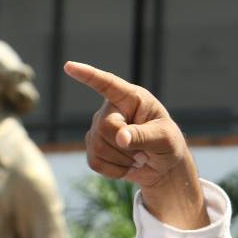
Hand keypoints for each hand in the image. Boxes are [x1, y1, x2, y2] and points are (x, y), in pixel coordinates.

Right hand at [63, 61, 207, 228]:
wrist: (162, 167)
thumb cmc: (167, 144)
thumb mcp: (165, 138)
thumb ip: (145, 136)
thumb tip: (120, 138)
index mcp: (131, 98)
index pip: (107, 84)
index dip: (88, 75)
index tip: (69, 66)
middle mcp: (111, 109)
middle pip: (105, 127)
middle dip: (126, 146)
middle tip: (145, 152)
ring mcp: (99, 128)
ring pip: (98, 147)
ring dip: (123, 160)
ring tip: (138, 157)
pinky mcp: (94, 148)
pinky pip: (95, 162)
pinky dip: (115, 170)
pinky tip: (127, 165)